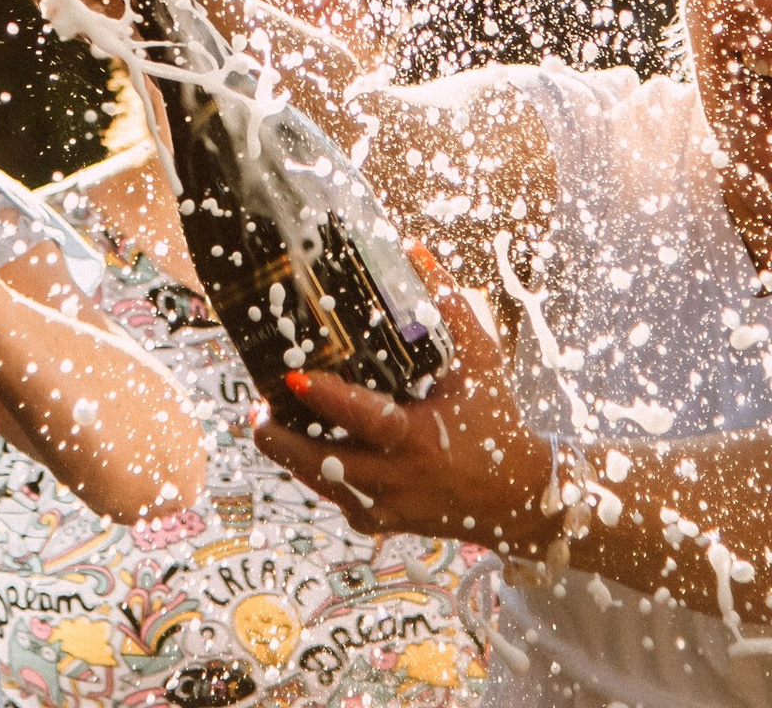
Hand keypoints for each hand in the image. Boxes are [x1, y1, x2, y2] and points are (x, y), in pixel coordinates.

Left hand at [252, 256, 551, 548]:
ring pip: (324, 486)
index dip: (327, 399)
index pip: (366, 419)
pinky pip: (340, 501)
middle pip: (327, 465)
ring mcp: (388, 506)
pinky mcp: (384, 523)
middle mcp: (399, 478)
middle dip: (283, 441)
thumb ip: (447, 302)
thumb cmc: (496, 419)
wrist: (516, 498)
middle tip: (255, 409)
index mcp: (420, 437)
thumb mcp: (480, 358)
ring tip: (264, 422)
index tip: (294, 378)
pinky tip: (301, 449)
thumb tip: (413, 247)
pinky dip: (318, 476)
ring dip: (291, 456)